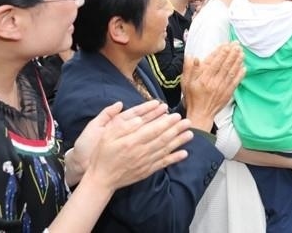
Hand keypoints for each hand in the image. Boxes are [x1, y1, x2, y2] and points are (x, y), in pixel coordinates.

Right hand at [73, 101, 192, 190]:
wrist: (101, 178)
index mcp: (131, 141)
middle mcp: (140, 151)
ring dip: (179, 141)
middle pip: (162, 138)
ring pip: (165, 149)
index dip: (166, 122)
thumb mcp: (105, 134)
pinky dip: (174, 159)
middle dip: (176, 129)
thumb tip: (132, 113)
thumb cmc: (102, 153)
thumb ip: (119, 123)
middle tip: (187, 121)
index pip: (153, 129)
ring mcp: (145, 162)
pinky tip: (184, 153)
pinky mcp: (146, 171)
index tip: (175, 115)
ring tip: (190, 134)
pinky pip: (163, 163)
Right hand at [181, 43, 244, 130]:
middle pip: (225, 65)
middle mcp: (214, 82)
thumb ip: (189, 69)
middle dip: (232, 53)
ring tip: (241, 52)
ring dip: (237, 61)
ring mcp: (222, 88)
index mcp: (204, 79)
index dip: (221, 53)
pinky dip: (240, 74)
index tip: (226, 44)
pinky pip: (236, 82)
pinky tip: (243, 66)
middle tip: (236, 44)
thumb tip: (193, 57)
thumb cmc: (192, 98)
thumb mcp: (186, 82)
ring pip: (232, 72)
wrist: (200, 114)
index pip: (214, 62)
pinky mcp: (228, 93)